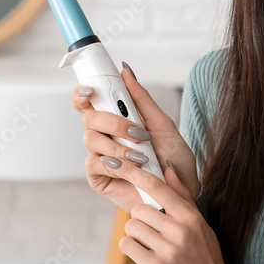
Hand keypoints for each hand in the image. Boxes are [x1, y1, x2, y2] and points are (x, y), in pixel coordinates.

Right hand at [72, 63, 200, 211]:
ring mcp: (100, 157)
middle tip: (137, 132)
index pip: (89, 101)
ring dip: (119, 146)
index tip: (91, 90)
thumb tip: (126, 71)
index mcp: (116, 119)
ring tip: (142, 157)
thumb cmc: (174, 159)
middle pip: (88, 118)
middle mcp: (104, 136)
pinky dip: (115, 165)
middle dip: (113, 122)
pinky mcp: (99, 178)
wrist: (180, 192)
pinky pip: (94, 165)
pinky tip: (131, 169)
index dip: (83, 93)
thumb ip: (142, 99)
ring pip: (90, 140)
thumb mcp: (163, 124)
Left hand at [106, 156, 225, 263]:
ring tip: (150, 247)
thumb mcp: (200, 226)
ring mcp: (168, 250)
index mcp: (191, 217)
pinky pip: (128, 246)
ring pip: (131, 227)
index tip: (120, 165)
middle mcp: (180, 231)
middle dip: (140, 221)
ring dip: (135, 237)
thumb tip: (168, 169)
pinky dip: (131, 249)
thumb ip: (182, 198)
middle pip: (139, 210)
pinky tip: (143, 256)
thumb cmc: (205, 260)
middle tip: (152, 234)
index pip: (158, 188)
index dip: (136, 174)